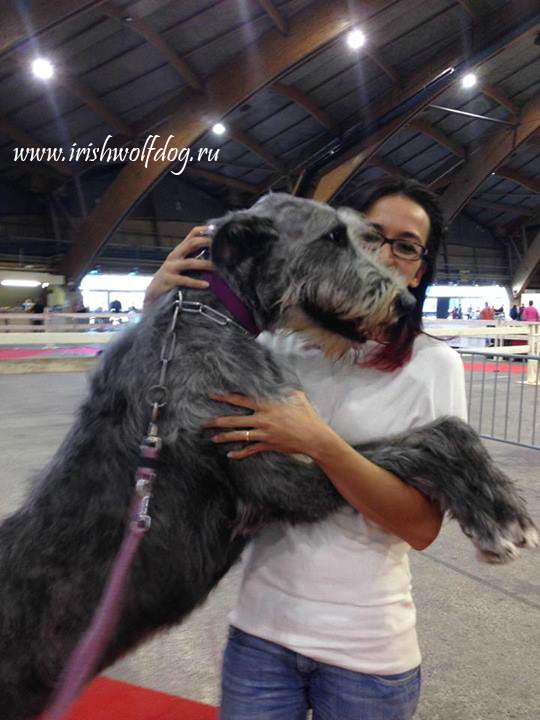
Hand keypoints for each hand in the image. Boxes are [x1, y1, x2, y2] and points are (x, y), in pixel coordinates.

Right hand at [143, 225, 214, 307]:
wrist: (154, 292)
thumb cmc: (171, 278)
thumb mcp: (181, 265)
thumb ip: (194, 259)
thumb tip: (215, 257)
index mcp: (179, 251)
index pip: (191, 235)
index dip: (203, 230)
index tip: (216, 229)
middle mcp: (175, 256)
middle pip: (191, 244)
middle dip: (205, 242)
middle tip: (219, 245)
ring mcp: (171, 267)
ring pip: (190, 263)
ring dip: (204, 264)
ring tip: (216, 267)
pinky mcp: (169, 280)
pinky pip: (184, 280)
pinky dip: (196, 283)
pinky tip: (206, 284)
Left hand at [203, 391, 335, 459]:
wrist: (314, 437)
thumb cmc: (307, 416)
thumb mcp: (297, 396)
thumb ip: (285, 390)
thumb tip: (280, 383)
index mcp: (267, 405)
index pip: (241, 400)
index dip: (225, 398)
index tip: (213, 396)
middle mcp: (262, 419)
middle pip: (234, 420)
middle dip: (217, 421)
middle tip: (204, 422)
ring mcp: (264, 434)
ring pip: (239, 436)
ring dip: (224, 437)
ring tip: (213, 438)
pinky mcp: (268, 445)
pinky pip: (250, 450)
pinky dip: (240, 453)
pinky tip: (230, 454)